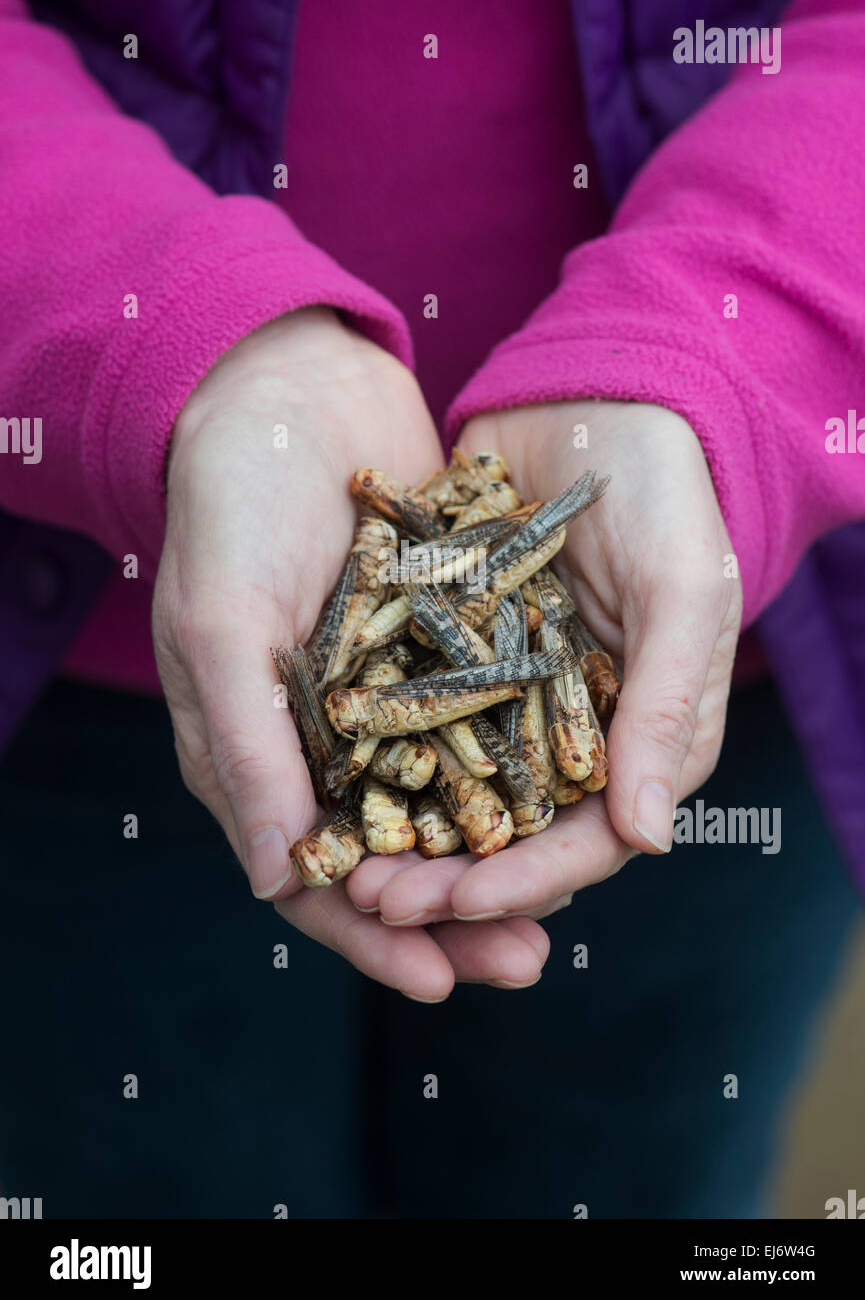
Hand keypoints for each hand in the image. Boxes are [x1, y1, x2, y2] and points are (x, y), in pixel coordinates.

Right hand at [153, 307, 549, 996]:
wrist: (291, 388)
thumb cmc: (231, 505)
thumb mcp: (223, 623)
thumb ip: (248, 747)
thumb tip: (277, 879)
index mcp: (250, 746)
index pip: (306, 874)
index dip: (368, 933)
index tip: (435, 979)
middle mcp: (318, 736)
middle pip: (390, 853)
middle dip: (454, 912)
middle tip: (525, 961)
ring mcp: (381, 694)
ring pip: (447, 802)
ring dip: (499, 853)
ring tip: (569, 899)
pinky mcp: (434, 649)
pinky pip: (482, 726)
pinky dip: (519, 769)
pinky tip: (575, 798)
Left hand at [346, 399, 741, 926]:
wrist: (592, 396)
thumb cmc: (665, 489)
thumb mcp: (682, 590)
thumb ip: (666, 707)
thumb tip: (649, 840)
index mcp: (646, 735)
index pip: (587, 840)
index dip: (523, 881)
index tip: (454, 904)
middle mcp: (576, 732)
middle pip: (511, 835)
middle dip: (448, 880)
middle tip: (374, 901)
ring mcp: (512, 698)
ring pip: (453, 796)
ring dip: (403, 839)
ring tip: (342, 865)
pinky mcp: (457, 659)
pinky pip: (414, 723)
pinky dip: (377, 760)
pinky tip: (326, 783)